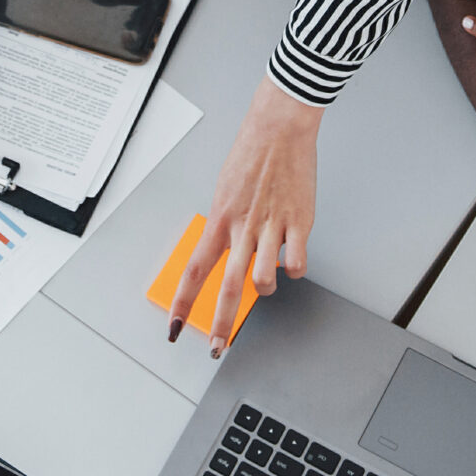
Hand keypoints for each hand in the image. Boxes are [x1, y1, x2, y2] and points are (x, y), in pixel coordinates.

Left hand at [170, 80, 323, 355]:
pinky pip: (297, 263)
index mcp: (220, 218)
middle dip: (221, 323)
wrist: (281, 129)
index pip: (195, 268)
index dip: (183, 302)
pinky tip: (292, 259)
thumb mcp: (226, 191)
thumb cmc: (252, 155)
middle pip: (227, 286)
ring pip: (264, 279)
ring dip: (264, 288)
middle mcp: (243, 226)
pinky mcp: (300, 222)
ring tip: (265, 279)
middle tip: (218, 346)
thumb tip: (227, 255)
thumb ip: (227, 226)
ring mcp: (272, 226)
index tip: (175, 326)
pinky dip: (294, 270)